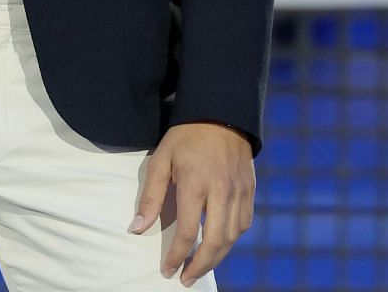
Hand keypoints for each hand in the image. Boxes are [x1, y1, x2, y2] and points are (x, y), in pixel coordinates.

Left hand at [129, 122, 254, 287]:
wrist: (221, 113)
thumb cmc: (185, 137)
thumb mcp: (161, 160)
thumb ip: (151, 197)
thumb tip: (137, 228)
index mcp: (196, 184)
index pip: (188, 232)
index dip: (177, 256)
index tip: (167, 270)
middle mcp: (221, 192)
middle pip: (215, 242)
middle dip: (200, 266)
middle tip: (185, 279)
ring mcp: (239, 192)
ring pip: (232, 237)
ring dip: (217, 258)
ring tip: (200, 267)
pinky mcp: (250, 190)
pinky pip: (243, 224)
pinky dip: (232, 240)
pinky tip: (220, 245)